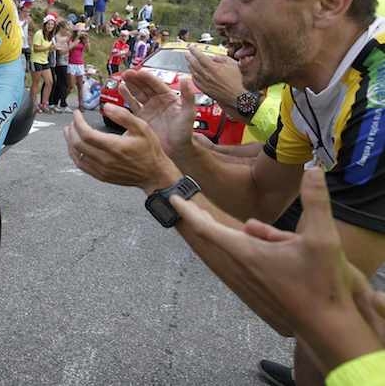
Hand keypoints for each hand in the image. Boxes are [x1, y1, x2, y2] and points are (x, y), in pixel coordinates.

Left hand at [64, 107, 180, 193]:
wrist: (154, 174)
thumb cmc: (149, 150)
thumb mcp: (142, 127)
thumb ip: (123, 116)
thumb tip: (106, 106)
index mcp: (114, 146)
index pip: (86, 133)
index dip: (78, 122)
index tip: (77, 113)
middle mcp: (105, 160)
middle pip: (78, 144)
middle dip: (72, 130)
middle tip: (72, 121)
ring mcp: (102, 170)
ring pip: (77, 155)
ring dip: (70, 142)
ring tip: (69, 131)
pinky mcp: (101, 176)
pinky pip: (82, 165)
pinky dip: (75, 154)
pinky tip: (75, 147)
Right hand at [119, 68, 195, 156]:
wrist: (176, 151)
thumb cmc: (185, 134)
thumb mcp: (189, 113)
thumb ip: (188, 96)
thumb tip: (186, 79)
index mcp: (169, 98)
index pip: (157, 84)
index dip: (147, 77)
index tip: (139, 72)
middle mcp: (158, 101)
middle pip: (145, 86)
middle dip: (136, 79)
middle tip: (127, 72)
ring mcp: (149, 109)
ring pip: (138, 93)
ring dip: (130, 85)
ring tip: (123, 77)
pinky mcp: (141, 117)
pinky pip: (132, 104)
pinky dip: (126, 96)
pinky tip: (121, 88)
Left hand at [170, 168, 384, 370]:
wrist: (326, 328)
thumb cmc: (321, 285)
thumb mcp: (323, 238)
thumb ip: (317, 201)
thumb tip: (314, 169)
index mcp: (245, 252)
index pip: (206, 228)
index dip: (187, 211)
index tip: (172, 197)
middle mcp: (239, 266)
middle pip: (211, 236)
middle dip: (198, 217)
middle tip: (185, 202)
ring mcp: (245, 280)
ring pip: (232, 248)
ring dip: (226, 232)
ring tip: (218, 218)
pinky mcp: (255, 290)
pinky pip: (242, 261)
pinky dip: (242, 247)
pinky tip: (255, 239)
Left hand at [186, 46, 243, 112]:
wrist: (236, 96)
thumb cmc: (236, 81)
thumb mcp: (232, 64)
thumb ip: (221, 58)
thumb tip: (213, 57)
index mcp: (213, 67)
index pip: (200, 56)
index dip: (194, 50)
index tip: (191, 47)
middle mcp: (206, 75)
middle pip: (194, 64)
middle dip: (189, 57)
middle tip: (187, 54)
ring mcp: (204, 83)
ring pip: (193, 72)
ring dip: (190, 66)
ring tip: (189, 62)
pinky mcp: (204, 89)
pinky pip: (195, 81)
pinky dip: (193, 76)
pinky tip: (193, 74)